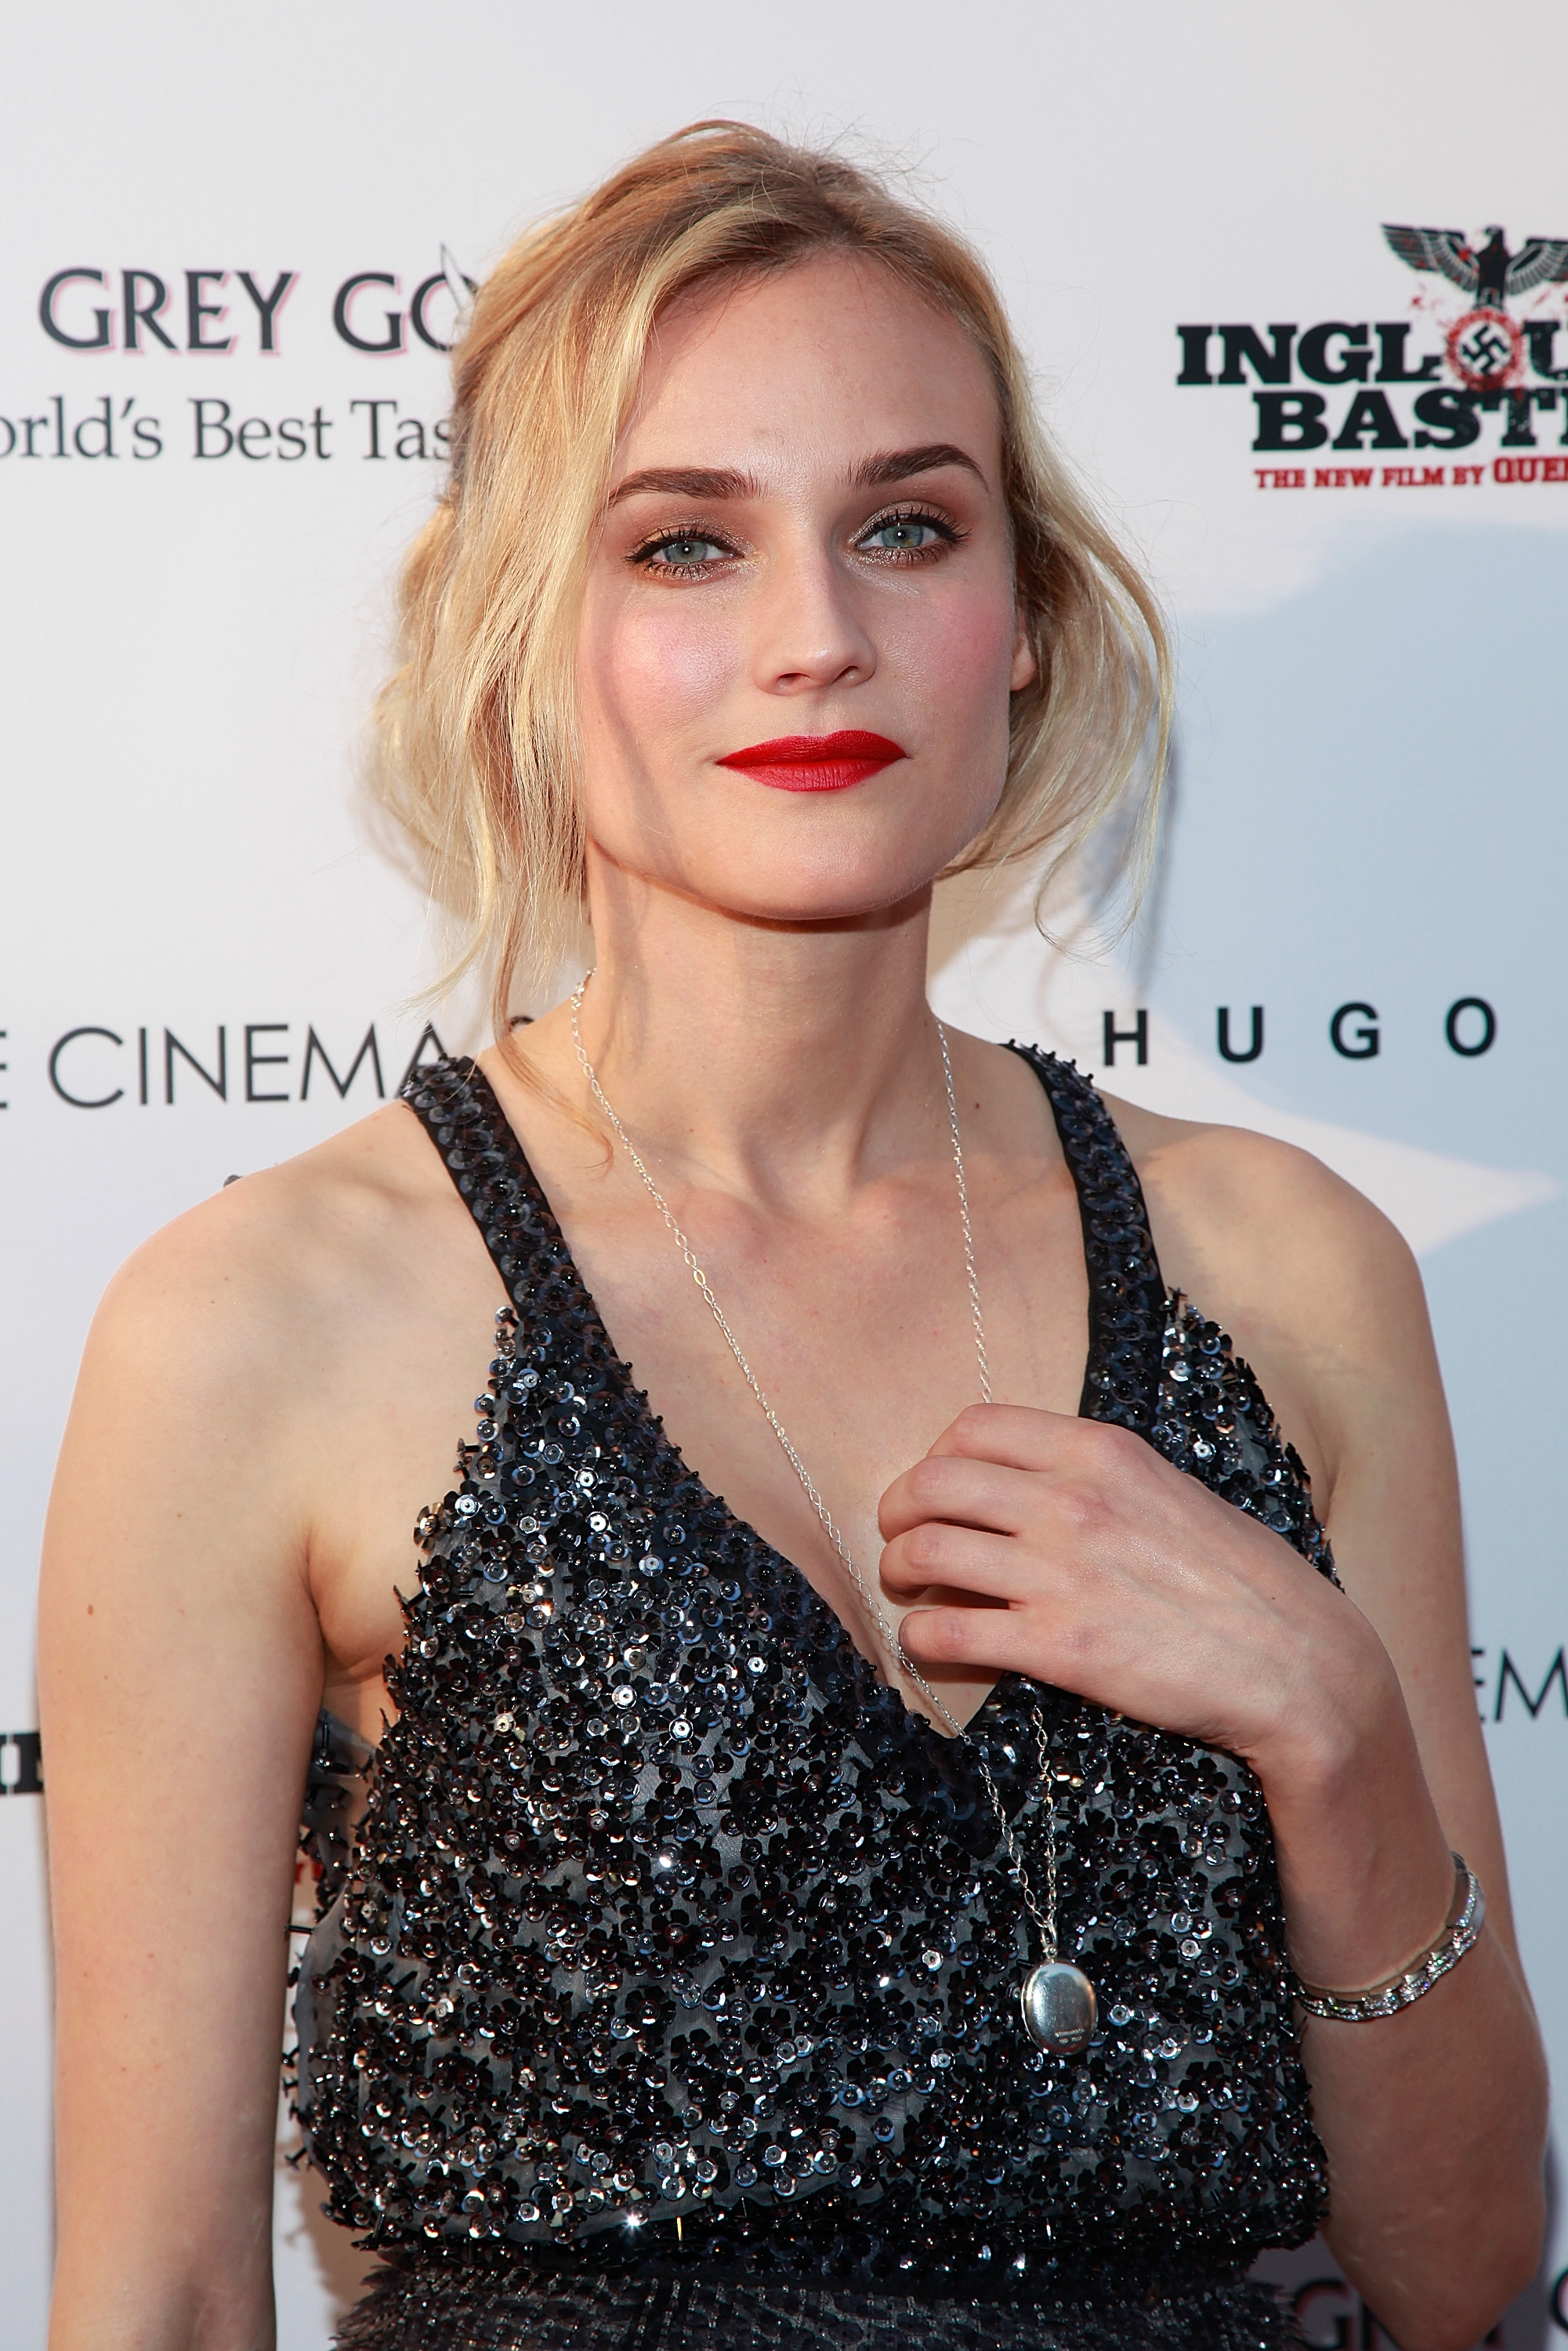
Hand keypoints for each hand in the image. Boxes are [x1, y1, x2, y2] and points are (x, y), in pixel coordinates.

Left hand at [877, 1403, 1387, 1784]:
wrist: (1301, 1666)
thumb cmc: (1244, 1581)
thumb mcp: (1172, 1492)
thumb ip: (1101, 1477)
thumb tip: (1033, 1478)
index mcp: (1102, 1452)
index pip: (974, 1427)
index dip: (936, 1457)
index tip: (934, 1486)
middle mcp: (1073, 1502)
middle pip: (933, 1483)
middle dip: (899, 1510)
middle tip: (898, 1537)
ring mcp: (1062, 1575)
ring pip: (925, 1554)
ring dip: (899, 1570)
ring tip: (906, 1587)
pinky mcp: (1060, 1649)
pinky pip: (948, 1633)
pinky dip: (922, 1637)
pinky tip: (930, 1643)